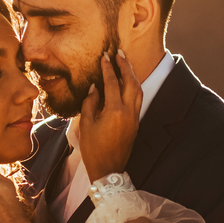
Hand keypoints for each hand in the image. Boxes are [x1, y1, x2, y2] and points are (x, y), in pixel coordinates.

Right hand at [79, 49, 141, 181]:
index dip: (108, 68)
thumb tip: (95, 86)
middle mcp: (128, 112)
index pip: (112, 83)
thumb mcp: (85, 124)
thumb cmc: (93, 149)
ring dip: (132, 75)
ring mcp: (134, 117)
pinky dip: (133, 87)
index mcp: (114, 111)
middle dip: (125, 65)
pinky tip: (126, 82)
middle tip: (119, 53)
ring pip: (138, 90)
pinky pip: (138, 99)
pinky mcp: (136, 122)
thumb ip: (90, 102)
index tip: (104, 56)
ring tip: (125, 63)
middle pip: (131, 82)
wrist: (108, 169)